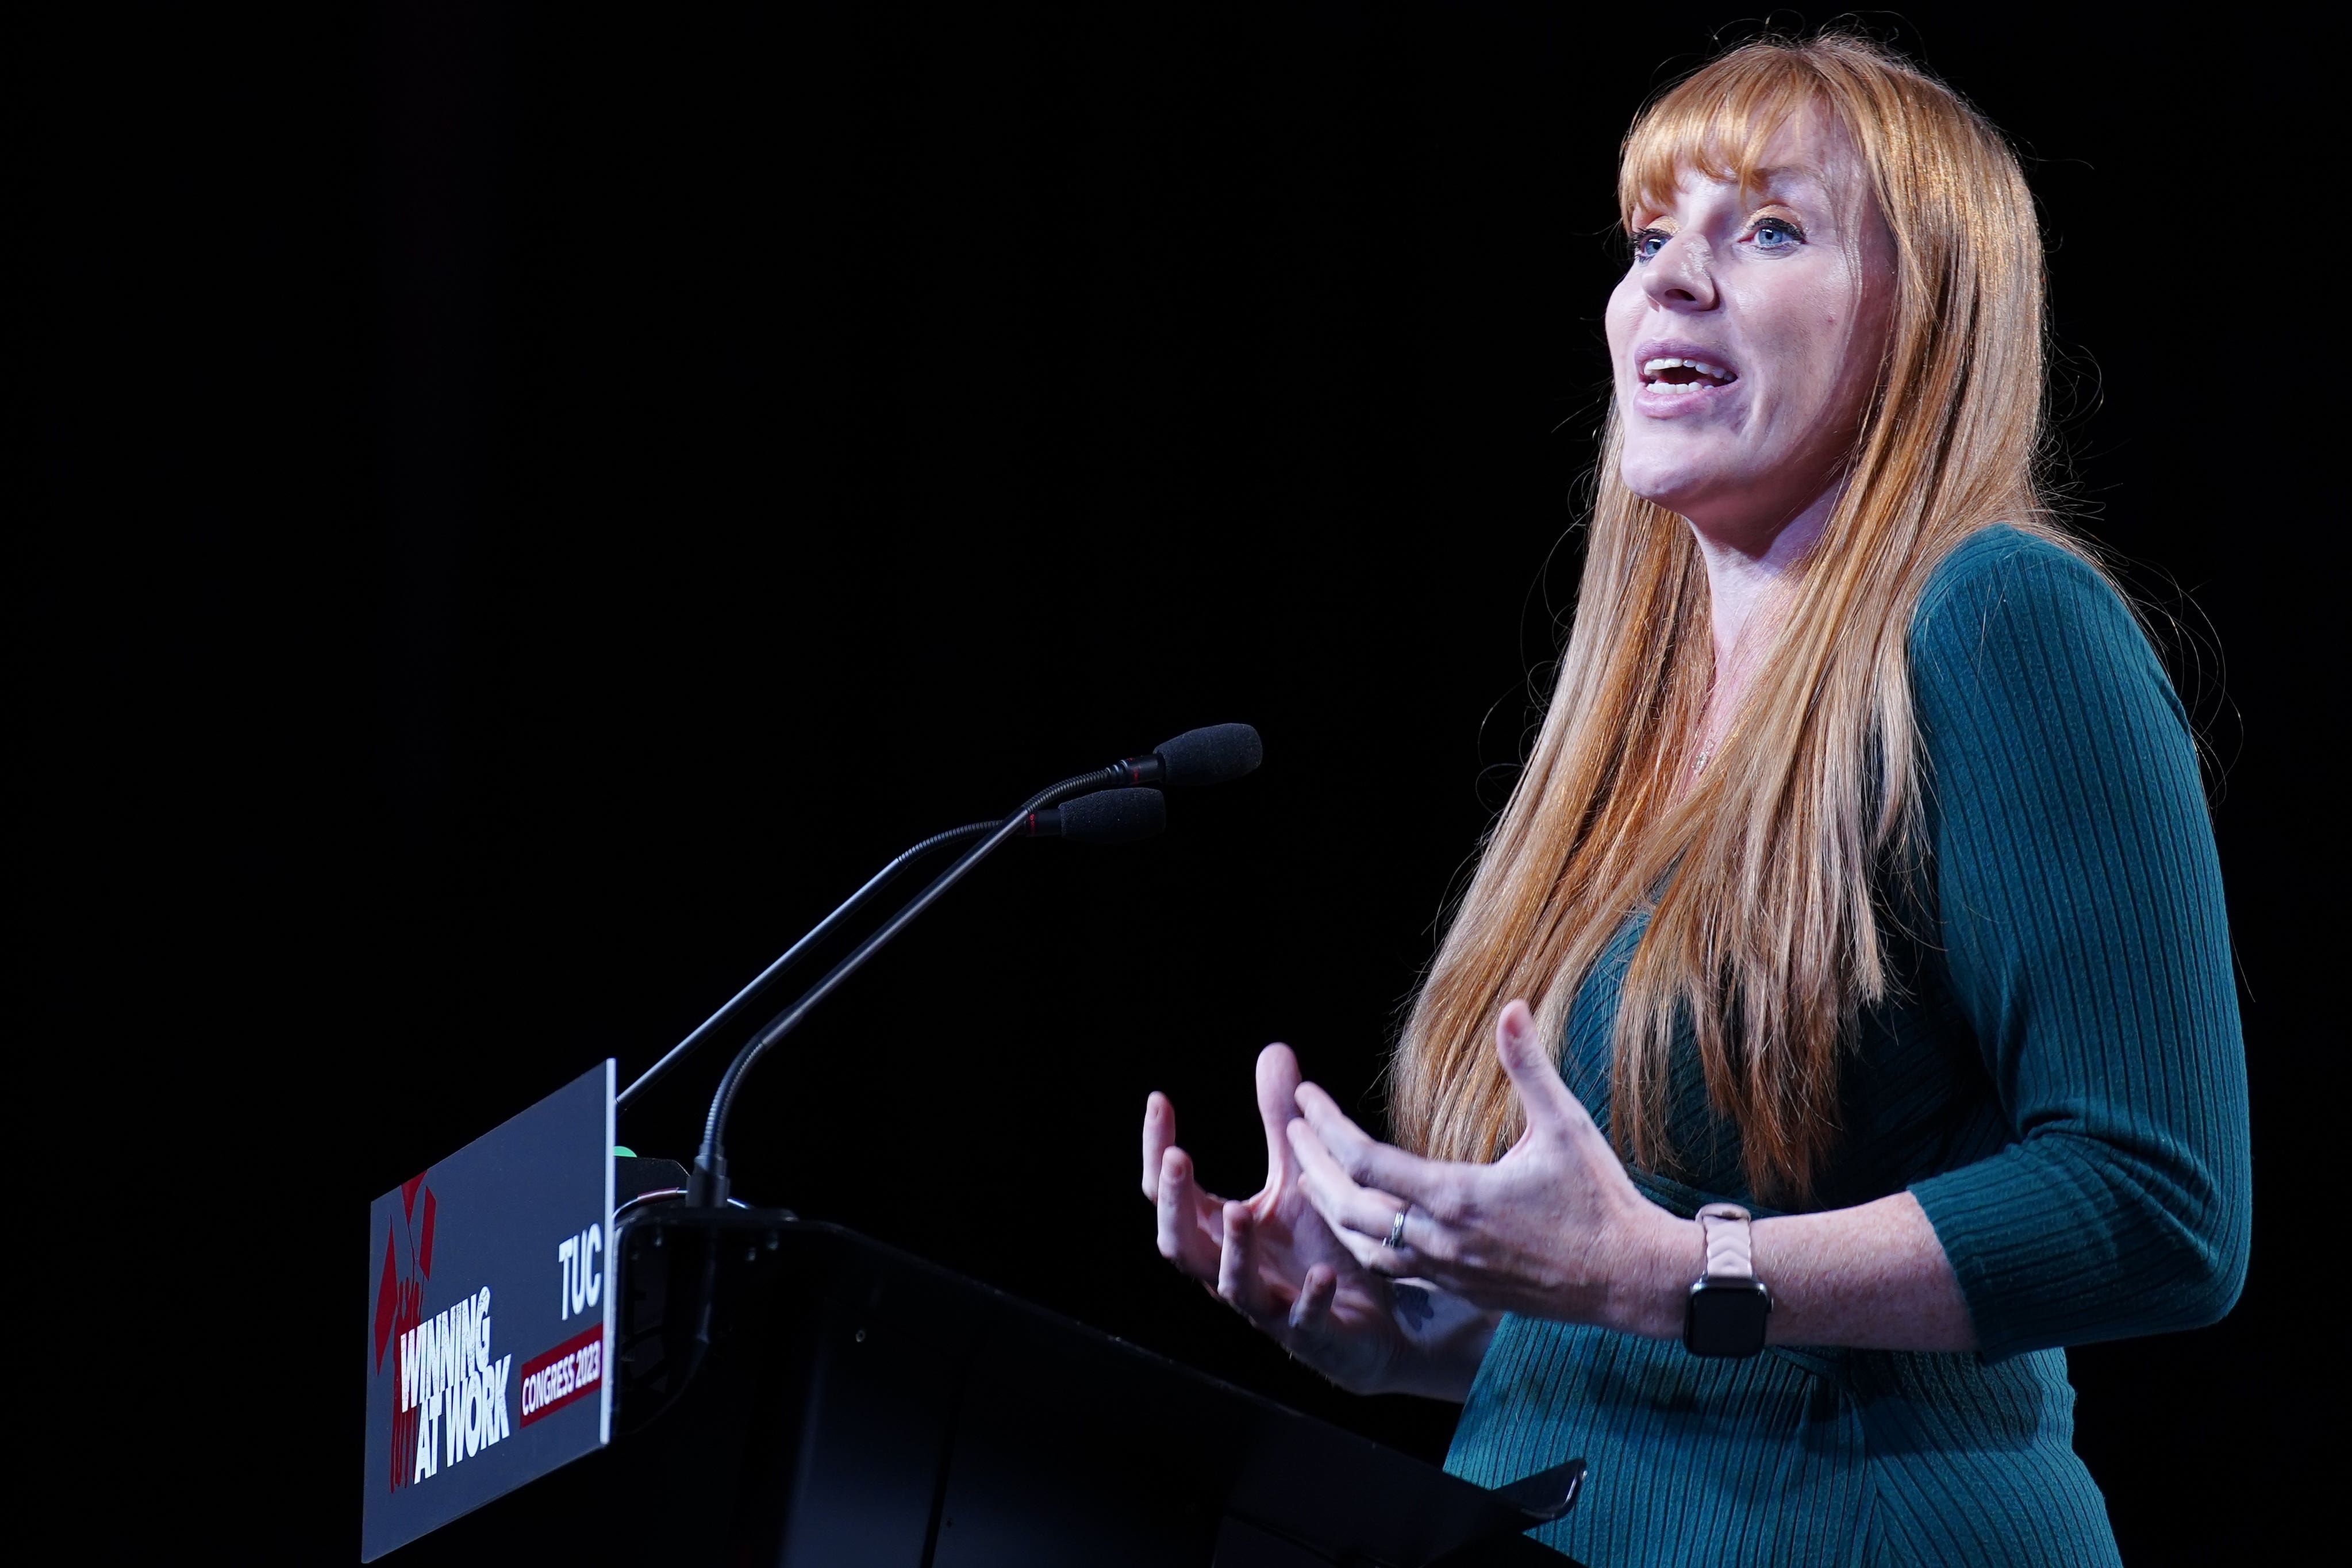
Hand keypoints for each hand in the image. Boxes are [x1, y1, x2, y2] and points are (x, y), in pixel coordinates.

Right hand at [1142, 1045, 1491, 1397]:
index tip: (1159, 1101)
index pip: (1168, 1191)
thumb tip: (1273, 1050)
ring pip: (1233, 1285)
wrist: (1375, 1323)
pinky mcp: (1313, 1336)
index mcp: (1218, 1232)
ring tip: (1241, 1210)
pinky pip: (1303, 1321)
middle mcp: (1231, 1270)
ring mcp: (1269, 1307)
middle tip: (1177, 1157)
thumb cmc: (1320, 1246)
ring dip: (1234, 1250)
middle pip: (1180, 1243)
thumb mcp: (1299, 1177)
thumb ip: (1281, 1123)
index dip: (1156, 1148)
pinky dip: (1309, 1299)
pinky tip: (1322, 1274)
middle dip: (1174, 1202)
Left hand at [1286, 1000, 1691, 1337]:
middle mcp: (1441, 1241)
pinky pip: (1392, 1269)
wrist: (1630, 1280)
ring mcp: (1447, 1273)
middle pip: (1347, 1208)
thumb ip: (1530, 1067)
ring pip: (1363, 1246)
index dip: (1326, 1127)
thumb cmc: (1600, 1199)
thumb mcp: (1566, 1125)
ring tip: (1310, 1176)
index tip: (1305, 1099)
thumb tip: (1513, 1007)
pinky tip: (1360, 1224)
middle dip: (1311, 1166)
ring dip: (1330, 1209)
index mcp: (1457, 1197)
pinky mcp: (1460, 1292)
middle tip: (1291, 1131)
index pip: (1364, 1162)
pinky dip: (1363, 1242)